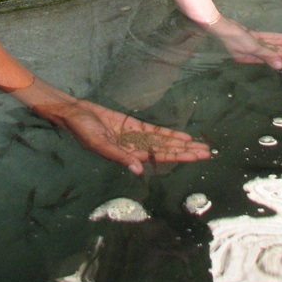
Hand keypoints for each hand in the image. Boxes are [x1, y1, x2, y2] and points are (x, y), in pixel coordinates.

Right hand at [13, 78, 209, 173]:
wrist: (73, 112)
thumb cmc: (83, 129)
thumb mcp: (99, 143)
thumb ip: (118, 156)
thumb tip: (138, 170)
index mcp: (128, 155)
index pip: (159, 158)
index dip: (178, 157)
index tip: (195, 157)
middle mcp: (134, 148)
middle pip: (165, 151)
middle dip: (186, 152)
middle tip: (207, 153)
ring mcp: (134, 137)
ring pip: (162, 142)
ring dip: (181, 144)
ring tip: (200, 146)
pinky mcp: (132, 125)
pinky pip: (154, 131)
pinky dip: (168, 133)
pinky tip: (183, 136)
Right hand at [201, 14, 281, 70]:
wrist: (219, 25)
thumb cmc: (233, 37)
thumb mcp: (250, 47)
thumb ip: (266, 55)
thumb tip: (281, 65)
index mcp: (255, 59)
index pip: (278, 56)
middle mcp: (256, 53)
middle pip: (279, 51)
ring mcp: (254, 45)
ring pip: (276, 44)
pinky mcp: (252, 37)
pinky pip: (269, 38)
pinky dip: (279, 38)